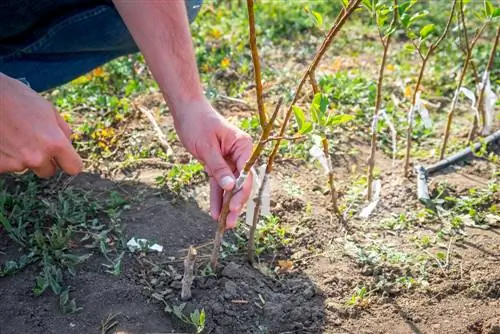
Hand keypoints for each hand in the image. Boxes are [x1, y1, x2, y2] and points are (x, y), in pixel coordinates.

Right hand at [0, 73, 81, 176]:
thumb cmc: (16, 97)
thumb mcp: (48, 109)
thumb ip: (62, 130)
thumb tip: (68, 144)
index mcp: (54, 143)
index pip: (74, 168)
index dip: (69, 162)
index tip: (64, 158)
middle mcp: (37, 157)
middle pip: (49, 171)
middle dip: (44, 160)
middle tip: (32, 141)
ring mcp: (16, 164)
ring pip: (26, 167)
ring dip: (23, 156)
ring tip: (13, 135)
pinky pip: (9, 165)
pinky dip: (6, 157)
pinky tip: (2, 140)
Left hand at [172, 98, 252, 227]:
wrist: (186, 111)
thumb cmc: (198, 123)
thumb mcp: (207, 147)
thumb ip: (219, 168)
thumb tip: (231, 187)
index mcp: (243, 146)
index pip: (246, 173)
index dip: (241, 191)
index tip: (234, 206)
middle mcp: (240, 154)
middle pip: (241, 183)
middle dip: (236, 203)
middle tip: (231, 222)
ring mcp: (230, 161)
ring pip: (230, 187)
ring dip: (227, 204)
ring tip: (225, 224)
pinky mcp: (218, 165)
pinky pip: (219, 183)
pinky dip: (217, 197)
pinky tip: (215, 212)